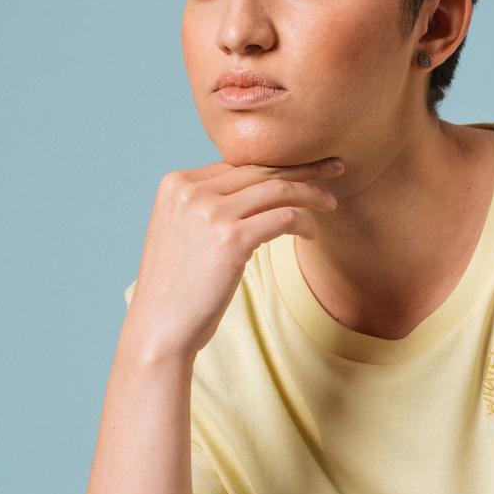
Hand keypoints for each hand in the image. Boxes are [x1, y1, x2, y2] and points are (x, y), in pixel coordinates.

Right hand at [124, 157, 342, 361]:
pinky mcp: (231, 239)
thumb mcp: (181, 233)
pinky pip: (283, 218)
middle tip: (334, 168)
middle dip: (302, 167)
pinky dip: (303, 223)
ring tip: (331, 203)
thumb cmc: (175, 290)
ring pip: (277, 189)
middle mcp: (190, 190)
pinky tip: (311, 234)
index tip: (303, 167)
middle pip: (259, 169)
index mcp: (176, 183)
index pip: (236, 164)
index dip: (274, 164)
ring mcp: (210, 213)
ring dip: (311, 193)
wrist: (158, 329)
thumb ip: (204, 207)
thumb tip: (247, 194)